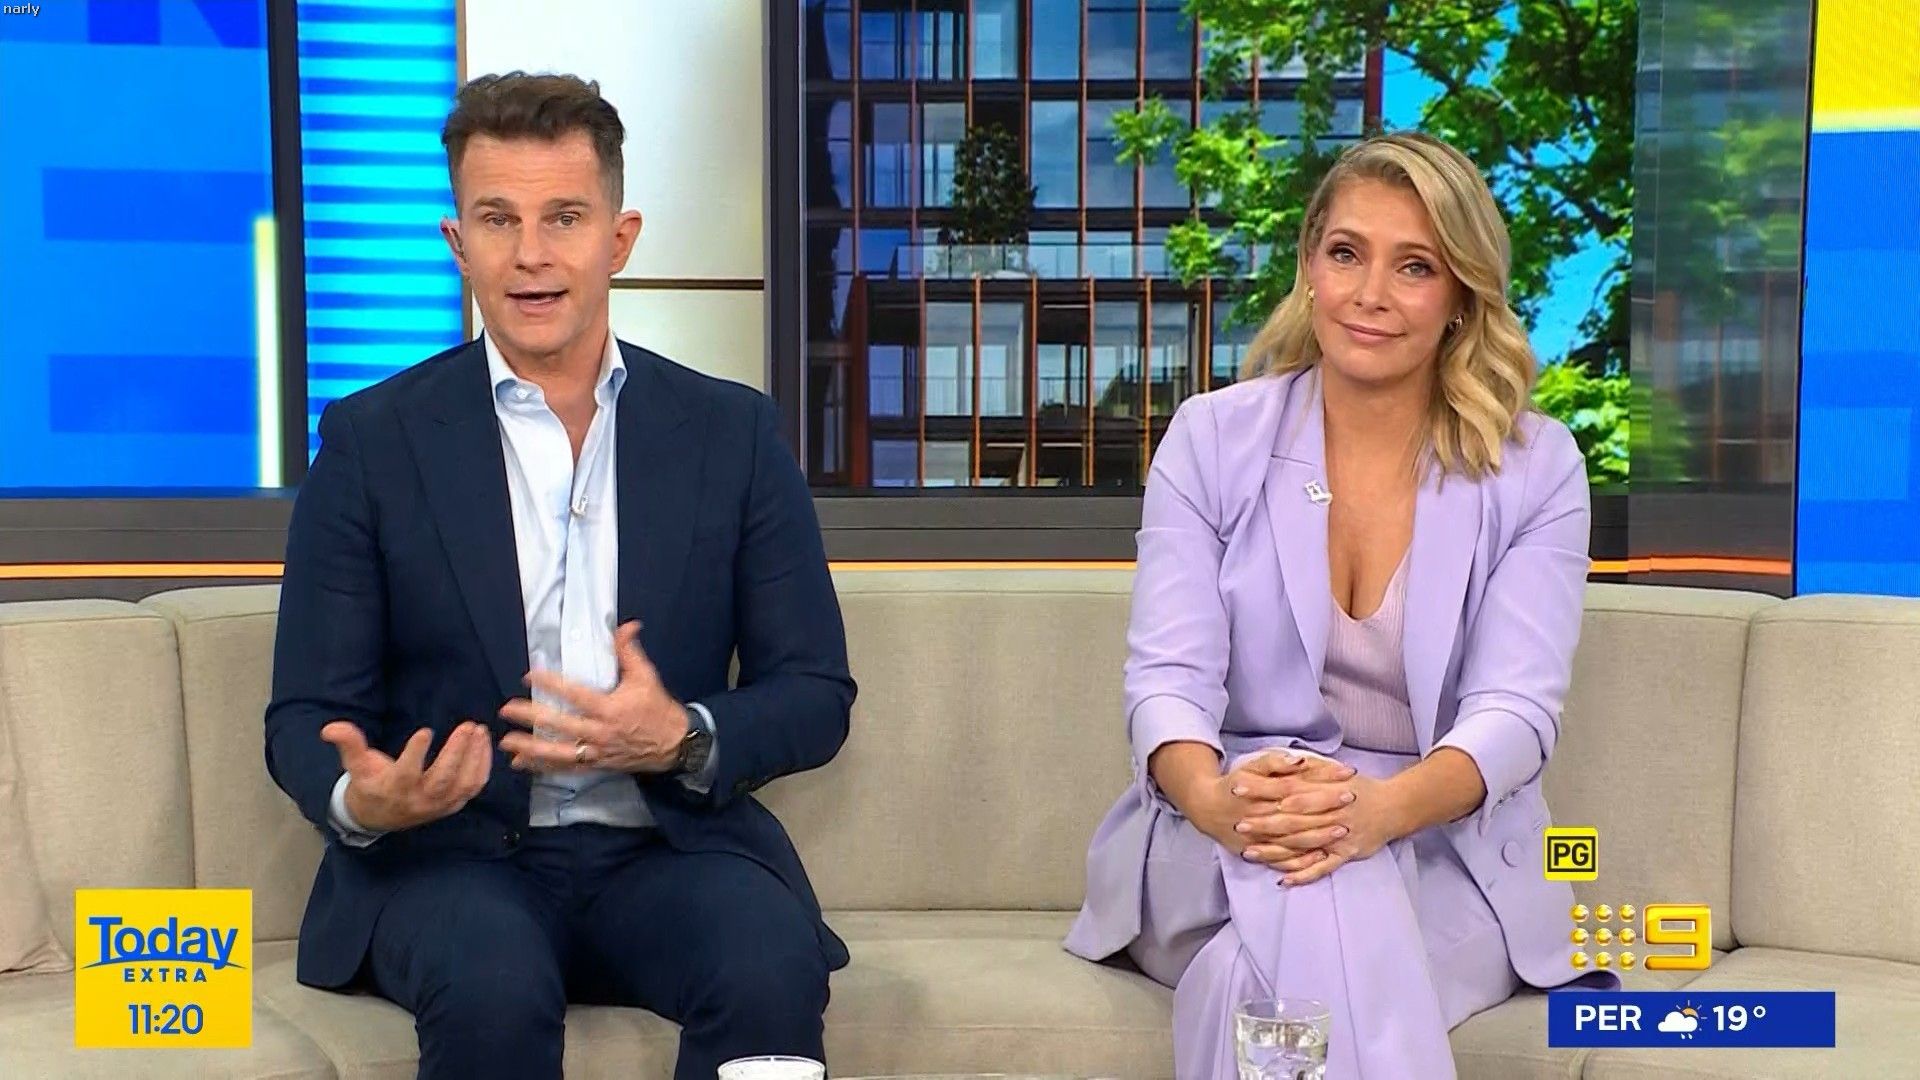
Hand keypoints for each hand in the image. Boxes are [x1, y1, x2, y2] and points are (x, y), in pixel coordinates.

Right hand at [320, 719, 491, 832]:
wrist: (378, 818)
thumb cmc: (369, 785)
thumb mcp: (355, 765)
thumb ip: (348, 744)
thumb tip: (330, 727)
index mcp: (393, 789)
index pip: (406, 773)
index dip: (415, 754)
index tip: (425, 731)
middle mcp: (419, 800)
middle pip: (442, 779)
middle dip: (457, 752)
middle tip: (468, 725)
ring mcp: (439, 805)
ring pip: (463, 784)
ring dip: (475, 758)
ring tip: (479, 731)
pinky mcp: (453, 805)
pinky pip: (474, 788)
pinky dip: (482, 767)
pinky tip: (484, 744)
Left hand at [498, 621, 688, 774]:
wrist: (674, 745)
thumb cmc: (657, 709)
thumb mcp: (646, 677)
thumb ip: (630, 651)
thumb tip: (625, 625)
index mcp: (610, 708)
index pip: (575, 695)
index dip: (551, 684)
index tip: (530, 675)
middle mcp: (599, 732)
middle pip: (560, 725)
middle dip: (532, 717)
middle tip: (507, 710)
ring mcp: (596, 751)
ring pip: (558, 751)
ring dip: (531, 747)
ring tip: (506, 742)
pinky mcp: (595, 764)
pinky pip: (566, 767)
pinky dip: (543, 767)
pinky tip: (522, 764)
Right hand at [1189, 751, 1354, 856]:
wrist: (1207, 809)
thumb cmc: (1236, 784)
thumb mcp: (1251, 767)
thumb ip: (1275, 763)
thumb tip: (1300, 760)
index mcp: (1256, 791)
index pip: (1294, 785)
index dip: (1320, 779)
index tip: (1346, 774)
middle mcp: (1257, 816)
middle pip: (1295, 814)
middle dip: (1326, 807)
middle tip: (1351, 799)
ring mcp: (1257, 838)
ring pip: (1291, 839)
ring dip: (1318, 835)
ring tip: (1343, 829)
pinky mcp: (1256, 853)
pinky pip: (1281, 860)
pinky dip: (1301, 860)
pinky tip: (1321, 854)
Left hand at [1238, 770, 1407, 885]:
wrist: (1394, 807)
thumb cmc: (1361, 788)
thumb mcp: (1336, 773)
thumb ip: (1310, 769)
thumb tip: (1285, 761)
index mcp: (1325, 790)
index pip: (1287, 788)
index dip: (1262, 789)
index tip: (1239, 789)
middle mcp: (1330, 813)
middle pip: (1291, 819)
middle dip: (1263, 823)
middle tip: (1239, 825)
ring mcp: (1337, 836)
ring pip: (1302, 845)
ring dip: (1275, 851)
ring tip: (1249, 853)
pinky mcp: (1345, 854)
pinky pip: (1322, 867)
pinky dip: (1303, 874)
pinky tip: (1284, 879)